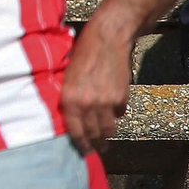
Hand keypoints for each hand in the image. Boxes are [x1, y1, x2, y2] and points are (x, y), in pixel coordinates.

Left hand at [60, 23, 131, 154]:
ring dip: (106, 135)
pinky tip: (112, 112)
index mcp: (70, 98)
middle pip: (93, 134)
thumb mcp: (67, 74)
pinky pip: (119, 114)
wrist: (108, 38)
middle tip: (96, 148)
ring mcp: (106, 102)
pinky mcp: (121, 98)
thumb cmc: (82, 52)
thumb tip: (70, 116)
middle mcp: (87, 104)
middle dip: (95, 144)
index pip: (74, 131)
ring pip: (108, 129)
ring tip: (105, 138)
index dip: (80, 144)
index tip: (83, 150)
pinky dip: (116, 115)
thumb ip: (70, 96)